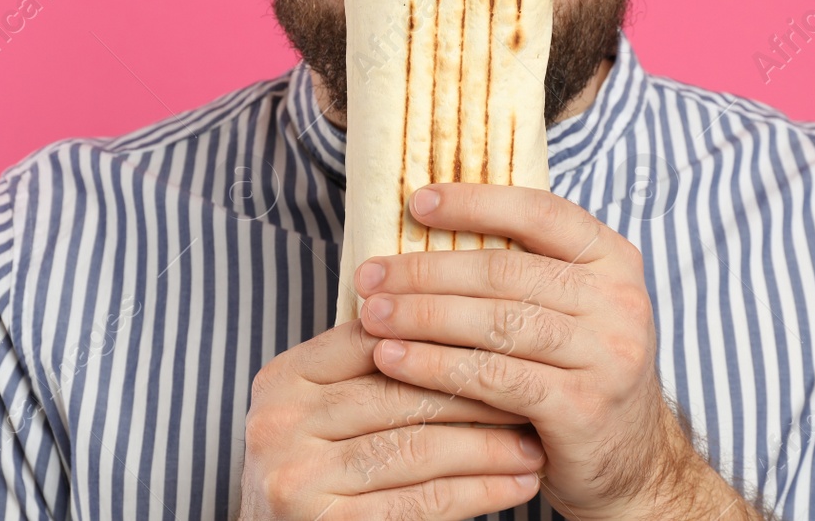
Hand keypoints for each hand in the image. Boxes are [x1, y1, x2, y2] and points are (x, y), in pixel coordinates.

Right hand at [239, 317, 546, 519]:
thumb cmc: (322, 467)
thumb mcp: (326, 408)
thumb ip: (371, 367)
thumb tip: (468, 313)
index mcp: (282, 378)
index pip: (374, 338)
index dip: (446, 336)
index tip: (506, 337)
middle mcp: (279, 423)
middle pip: (400, 393)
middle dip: (477, 392)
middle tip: (535, 389)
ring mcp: (297, 477)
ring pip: (417, 449)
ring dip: (487, 447)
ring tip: (534, 444)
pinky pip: (421, 503)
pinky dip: (478, 492)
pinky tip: (515, 485)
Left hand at [354, 183, 744, 520]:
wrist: (631, 463)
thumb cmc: (577, 374)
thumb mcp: (568, 310)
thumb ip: (521, 272)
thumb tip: (428, 228)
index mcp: (613, 259)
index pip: (540, 212)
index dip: (476, 203)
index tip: (417, 202)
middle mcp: (620, 301)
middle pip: (505, 271)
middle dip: (427, 271)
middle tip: (371, 276)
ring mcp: (608, 355)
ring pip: (497, 323)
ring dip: (423, 317)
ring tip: (372, 316)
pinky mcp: (583, 407)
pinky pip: (495, 378)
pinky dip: (436, 367)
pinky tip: (394, 361)